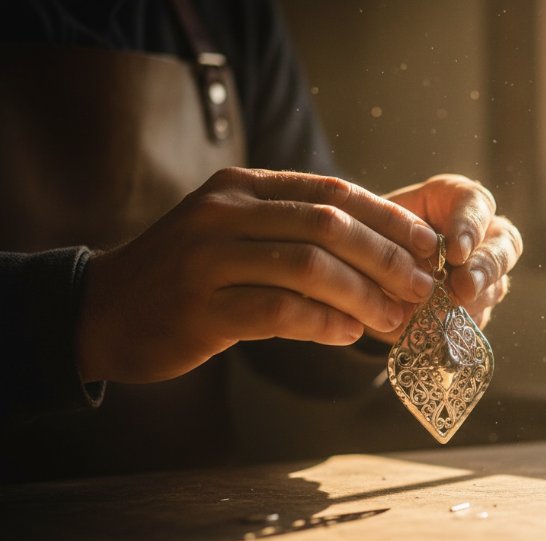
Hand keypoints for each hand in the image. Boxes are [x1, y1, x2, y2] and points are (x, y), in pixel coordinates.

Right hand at [76, 167, 438, 383]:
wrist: (104, 309)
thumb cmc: (188, 273)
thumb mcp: (236, 230)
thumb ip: (295, 229)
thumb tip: (382, 251)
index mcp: (242, 186)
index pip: (333, 191)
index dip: (388, 219)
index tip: (427, 246)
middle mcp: (224, 212)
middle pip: (329, 225)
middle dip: (386, 258)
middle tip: (421, 287)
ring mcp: (208, 258)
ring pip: (310, 268)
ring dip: (364, 296)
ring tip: (394, 318)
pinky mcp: (201, 309)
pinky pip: (280, 312)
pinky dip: (324, 324)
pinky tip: (348, 335)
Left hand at [376, 174, 522, 339]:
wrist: (362, 266)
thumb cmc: (370, 231)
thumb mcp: (372, 222)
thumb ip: (391, 234)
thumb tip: (413, 263)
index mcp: (456, 201)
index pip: (476, 203)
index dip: (470, 227)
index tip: (456, 251)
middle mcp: (480, 234)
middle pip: (505, 244)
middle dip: (485, 268)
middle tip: (464, 288)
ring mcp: (482, 273)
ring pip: (495, 286)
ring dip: (473, 302)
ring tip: (445, 313)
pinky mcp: (474, 308)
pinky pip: (477, 318)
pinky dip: (456, 326)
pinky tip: (436, 330)